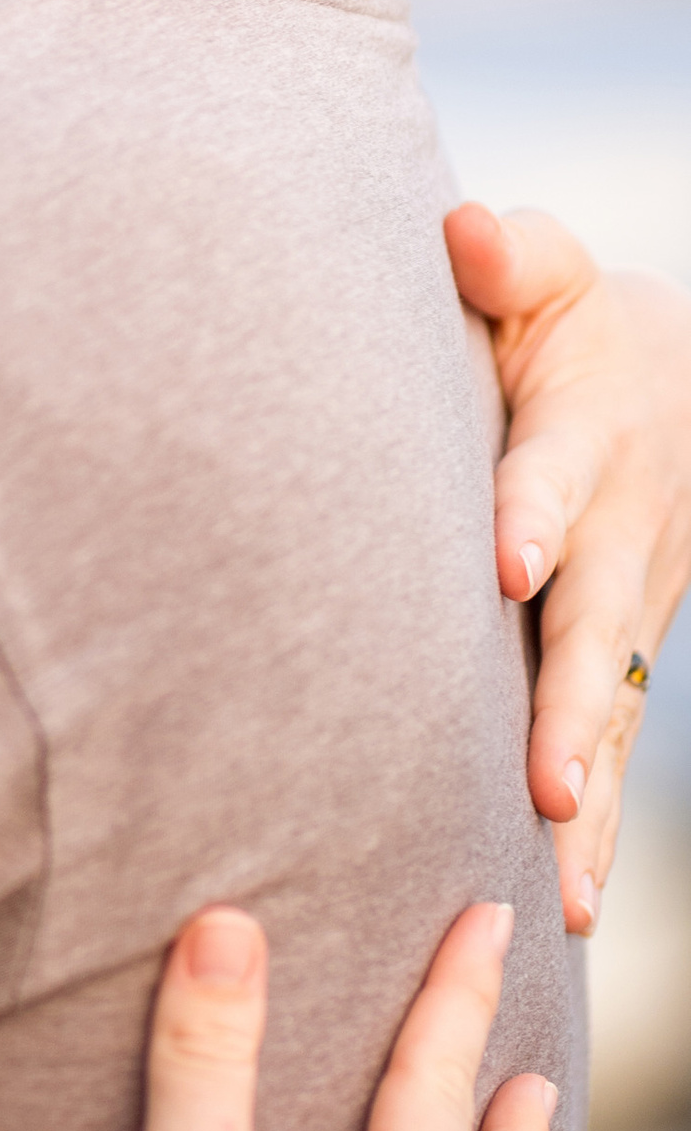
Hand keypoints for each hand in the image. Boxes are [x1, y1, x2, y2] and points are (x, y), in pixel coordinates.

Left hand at [448, 202, 690, 931]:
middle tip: (544, 777)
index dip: (533, 512)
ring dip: (585, 785)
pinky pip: (610, 740)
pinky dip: (596, 824)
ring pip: (611, 702)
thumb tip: (462, 229)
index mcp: (589, 430)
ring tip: (557, 865)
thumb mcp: (545, 273)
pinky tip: (568, 901)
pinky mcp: (621, 657)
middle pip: (595, 620)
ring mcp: (632, 604)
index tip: (508, 563)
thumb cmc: (564, 322)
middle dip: (569, 701)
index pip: (556, 472)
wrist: (668, 384)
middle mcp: (619, 530)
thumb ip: (508, 257)